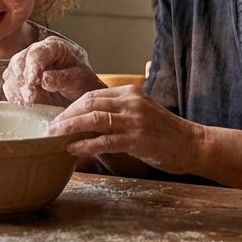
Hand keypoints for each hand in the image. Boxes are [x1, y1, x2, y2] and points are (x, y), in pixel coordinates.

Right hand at [3, 38, 104, 106]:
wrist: (79, 95)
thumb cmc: (81, 84)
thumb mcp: (78, 80)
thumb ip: (62, 79)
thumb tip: (43, 80)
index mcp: (53, 46)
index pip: (36, 53)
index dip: (32, 69)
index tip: (31, 85)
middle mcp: (36, 51)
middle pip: (18, 62)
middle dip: (23, 81)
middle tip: (31, 98)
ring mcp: (25, 65)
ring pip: (11, 74)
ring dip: (17, 89)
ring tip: (32, 101)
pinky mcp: (18, 79)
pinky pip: (9, 86)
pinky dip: (14, 95)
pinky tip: (25, 102)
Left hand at [47, 85, 202, 174]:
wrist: (192, 144)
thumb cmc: (164, 133)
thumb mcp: (139, 114)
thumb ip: (117, 114)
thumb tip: (86, 123)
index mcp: (129, 93)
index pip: (92, 95)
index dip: (71, 107)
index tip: (57, 117)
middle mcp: (131, 102)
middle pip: (89, 103)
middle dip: (66, 115)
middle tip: (50, 126)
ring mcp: (134, 120)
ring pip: (93, 119)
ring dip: (70, 127)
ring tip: (54, 135)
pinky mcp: (137, 139)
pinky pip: (104, 140)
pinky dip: (85, 144)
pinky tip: (72, 148)